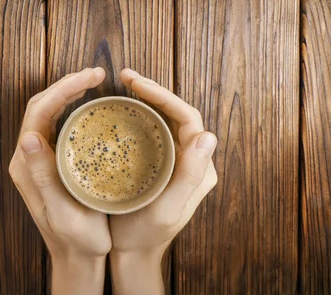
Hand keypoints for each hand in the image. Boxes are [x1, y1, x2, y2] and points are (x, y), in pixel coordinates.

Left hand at [9, 67, 110, 294]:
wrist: (78, 258)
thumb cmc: (77, 240)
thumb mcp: (62, 213)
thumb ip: (43, 178)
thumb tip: (28, 137)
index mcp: (26, 166)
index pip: (39, 114)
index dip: (63, 90)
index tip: (90, 77)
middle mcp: (28, 158)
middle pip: (42, 107)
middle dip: (66, 85)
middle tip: (97, 73)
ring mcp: (39, 159)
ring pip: (49, 113)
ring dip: (69, 93)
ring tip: (94, 80)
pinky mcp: (51, 162)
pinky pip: (58, 126)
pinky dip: (73, 108)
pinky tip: (92, 104)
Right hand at [109, 69, 217, 294]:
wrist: (132, 254)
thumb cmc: (147, 236)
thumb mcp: (168, 208)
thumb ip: (189, 176)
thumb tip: (208, 136)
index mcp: (199, 168)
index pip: (188, 118)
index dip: (165, 96)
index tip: (137, 84)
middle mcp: (191, 160)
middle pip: (177, 113)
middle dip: (155, 91)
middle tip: (127, 76)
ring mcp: (174, 161)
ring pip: (165, 119)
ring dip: (148, 98)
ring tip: (124, 84)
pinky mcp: (159, 164)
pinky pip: (153, 131)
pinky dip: (139, 114)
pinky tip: (122, 107)